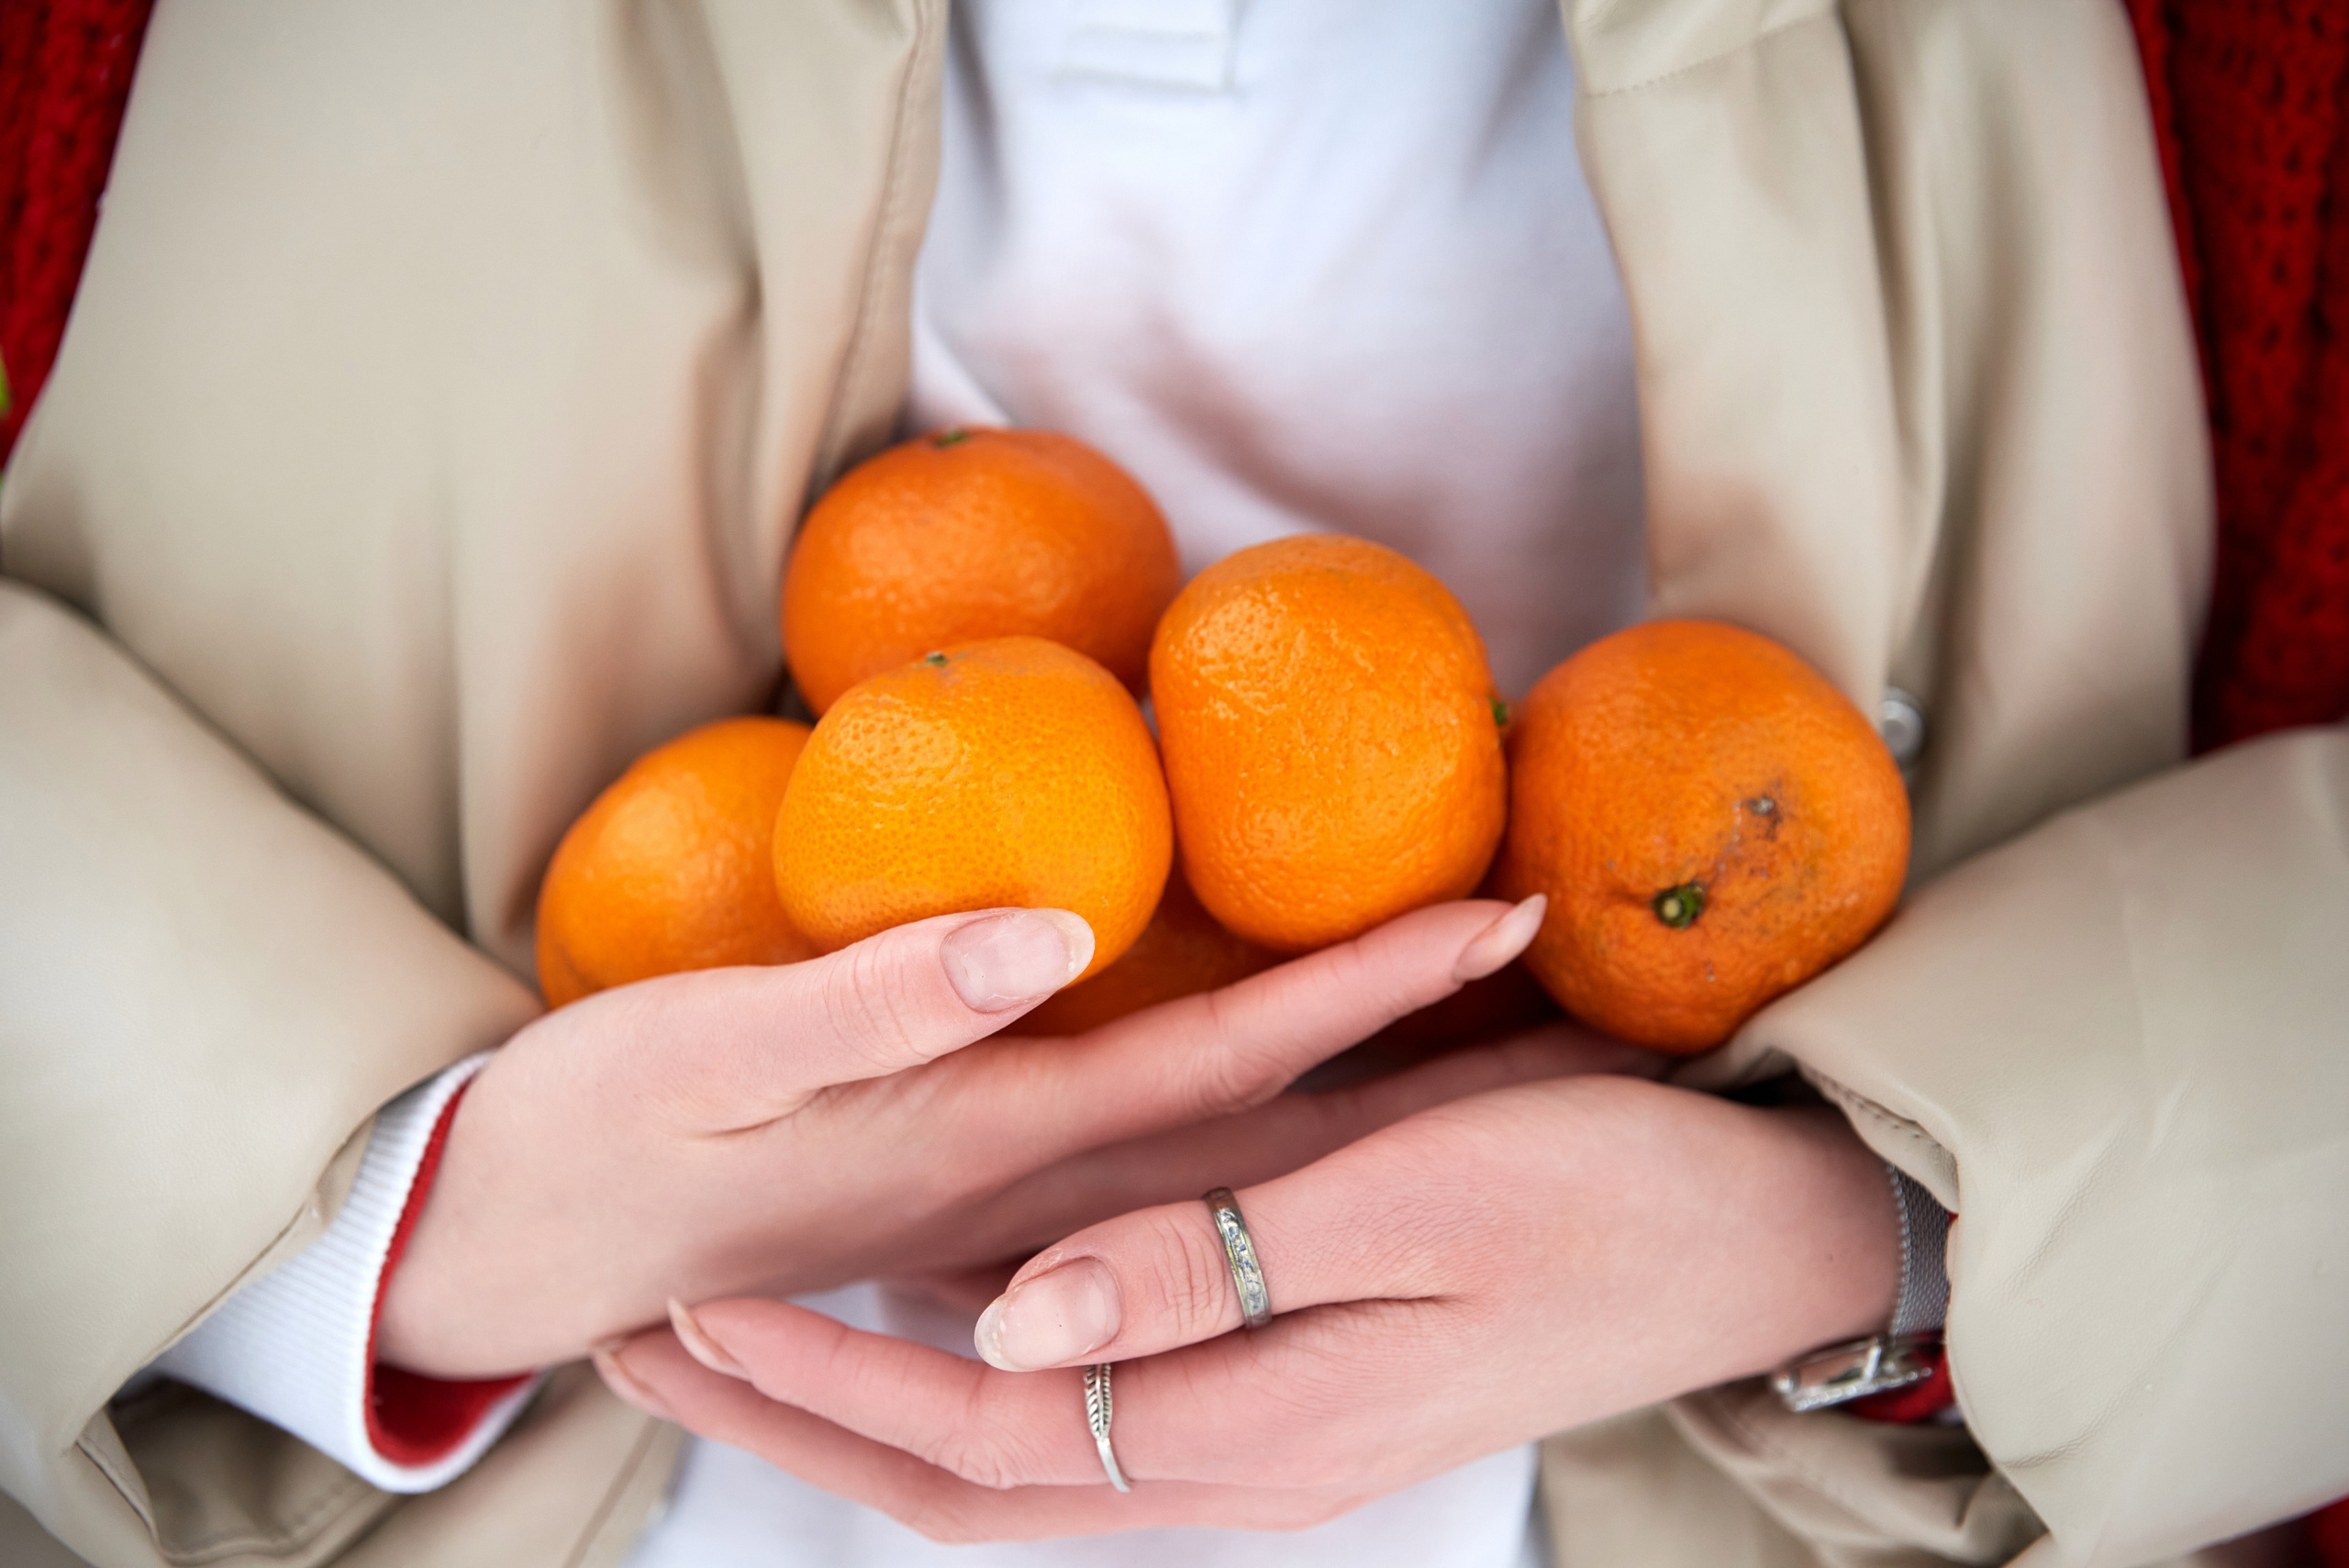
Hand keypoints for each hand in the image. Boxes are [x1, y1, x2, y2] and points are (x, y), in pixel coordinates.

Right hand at [377, 895, 1654, 1374]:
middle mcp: (1030, 1193)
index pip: (1226, 1061)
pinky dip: (1253, 1124)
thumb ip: (882, 1004)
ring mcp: (1005, 1209)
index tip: (1503, 909)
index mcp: (987, 1150)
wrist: (514, 1251)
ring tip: (1483, 1027)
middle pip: (1272, 1126)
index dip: (1368, 984)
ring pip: (1229, 1157)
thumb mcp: (709, 1055)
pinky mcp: (964, 1200)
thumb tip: (1057, 939)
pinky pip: (1154, 1169)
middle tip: (1558, 973)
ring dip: (1361, 1097)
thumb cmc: (595, 1135)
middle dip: (1419, 1054)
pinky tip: (1297, 1096)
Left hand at [598, 1076, 1899, 1538]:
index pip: (987, 1419)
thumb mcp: (1417, 1197)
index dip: (830, 1374)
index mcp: (1258, 1413)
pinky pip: (1100, 1420)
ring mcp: (1274, 1434)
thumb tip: (1016, 1318)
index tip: (697, 1308)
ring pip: (1026, 1462)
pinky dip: (985, 1391)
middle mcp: (1246, 1453)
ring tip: (745, 1344)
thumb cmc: (1608, 1201)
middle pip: (976, 1476)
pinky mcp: (1299, 1390)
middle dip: (808, 1416)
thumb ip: (1210, 1261)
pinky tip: (939, 1330)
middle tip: (660, 1344)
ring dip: (874, 1407)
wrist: (1759, 1243)